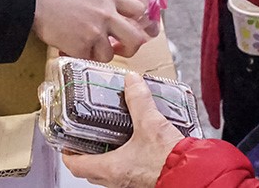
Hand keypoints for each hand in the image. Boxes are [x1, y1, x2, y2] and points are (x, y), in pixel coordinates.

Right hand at [32, 0, 148, 61]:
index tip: (131, 27)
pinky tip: (69, 47)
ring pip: (110, 54)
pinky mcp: (81, 46)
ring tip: (85, 46)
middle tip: (121, 49)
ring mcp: (95, 31)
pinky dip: (79, 56)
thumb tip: (114, 15)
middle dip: (132, 48)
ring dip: (98, 54)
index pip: (138, 10)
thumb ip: (104, 1)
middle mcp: (107, 14)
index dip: (137, 21)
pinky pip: (88, 59)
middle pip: (136, 38)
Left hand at [62, 73, 183, 186]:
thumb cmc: (167, 159)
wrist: (193, 175)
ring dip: (106, 156)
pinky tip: (134, 142)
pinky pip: (126, 171)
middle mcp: (116, 180)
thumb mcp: (150, 123)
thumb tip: (131, 81)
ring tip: (110, 134)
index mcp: (110, 169)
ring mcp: (130, 182)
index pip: (75, 165)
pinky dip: (125, 157)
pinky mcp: (144, 180)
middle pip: (90, 170)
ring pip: (108, 172)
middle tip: (86, 135)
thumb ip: (139, 99)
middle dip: (86, 153)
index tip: (65, 140)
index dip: (67, 152)